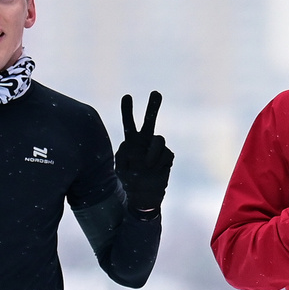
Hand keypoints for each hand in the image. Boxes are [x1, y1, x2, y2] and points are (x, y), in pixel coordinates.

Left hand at [114, 91, 173, 210]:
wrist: (144, 196)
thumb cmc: (129, 180)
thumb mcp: (120, 168)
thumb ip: (123, 154)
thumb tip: (134, 144)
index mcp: (131, 141)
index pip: (129, 123)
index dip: (128, 110)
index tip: (127, 96)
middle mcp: (145, 141)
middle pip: (150, 121)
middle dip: (153, 107)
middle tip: (156, 93)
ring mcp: (157, 149)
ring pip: (159, 139)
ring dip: (152, 153)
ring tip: (147, 165)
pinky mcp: (168, 156)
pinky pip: (166, 155)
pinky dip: (159, 164)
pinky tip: (155, 171)